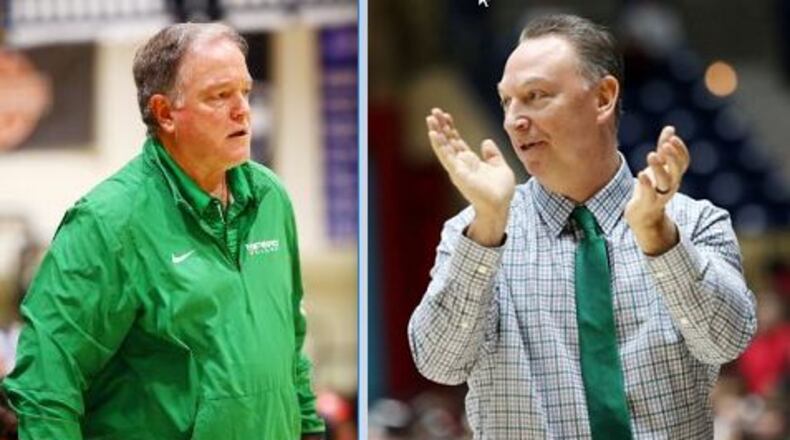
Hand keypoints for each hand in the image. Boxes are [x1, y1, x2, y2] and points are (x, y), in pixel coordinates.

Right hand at [427, 107, 514, 245]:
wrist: (500, 206)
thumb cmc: (501, 191)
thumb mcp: (500, 167)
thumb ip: (493, 155)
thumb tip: (486, 141)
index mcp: (469, 161)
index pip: (456, 141)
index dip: (450, 128)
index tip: (445, 115)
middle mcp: (460, 164)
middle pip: (448, 141)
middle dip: (441, 126)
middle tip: (434, 111)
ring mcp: (457, 168)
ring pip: (443, 147)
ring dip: (436, 132)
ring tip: (430, 118)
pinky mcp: (457, 173)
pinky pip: (446, 156)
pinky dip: (439, 144)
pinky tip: (433, 133)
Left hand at [624, 126, 689, 254]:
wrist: (643, 214)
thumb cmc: (652, 186)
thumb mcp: (658, 166)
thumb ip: (663, 149)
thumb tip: (670, 129)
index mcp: (674, 175)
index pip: (683, 161)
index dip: (680, 150)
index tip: (671, 138)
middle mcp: (671, 184)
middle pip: (677, 171)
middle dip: (673, 157)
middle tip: (664, 146)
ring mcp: (661, 195)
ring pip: (665, 182)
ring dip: (659, 168)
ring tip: (651, 155)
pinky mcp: (648, 203)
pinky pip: (650, 194)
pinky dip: (647, 184)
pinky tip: (641, 174)